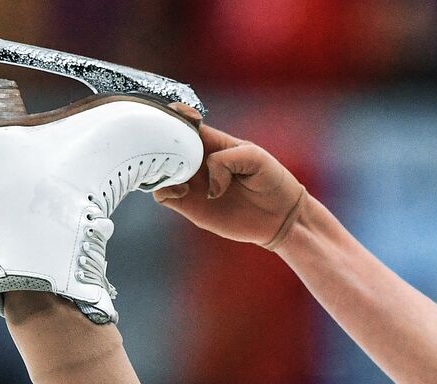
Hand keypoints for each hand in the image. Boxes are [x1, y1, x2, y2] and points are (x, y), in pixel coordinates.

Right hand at [153, 104, 306, 249]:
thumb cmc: (272, 181)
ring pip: (157, 168)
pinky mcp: (189, 205)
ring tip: (170, 169)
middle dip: (154, 141)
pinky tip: (182, 190)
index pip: (182, 124)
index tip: (166, 113)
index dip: (171, 116)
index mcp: (211, 143)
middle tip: (158, 145)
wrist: (281, 217)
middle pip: (163, 145)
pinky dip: (162, 189)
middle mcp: (196, 161)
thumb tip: (206, 179)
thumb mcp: (254, 157)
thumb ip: (225, 160)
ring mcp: (190, 182)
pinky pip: (162, 194)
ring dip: (156, 166)